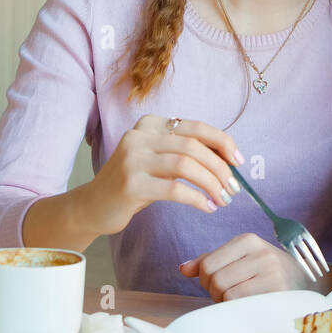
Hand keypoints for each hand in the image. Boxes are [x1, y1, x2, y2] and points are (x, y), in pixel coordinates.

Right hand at [76, 114, 244, 236]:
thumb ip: (184, 151)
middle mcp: (139, 136)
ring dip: (212, 184)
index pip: (195, 127)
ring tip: (223, 199)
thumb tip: (229, 157)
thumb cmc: (134, 183)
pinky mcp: (130, 184)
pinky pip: (175, 189)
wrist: (92, 206)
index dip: (222, 142)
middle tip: (233, 188)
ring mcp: (132, 159)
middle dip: (220, 168)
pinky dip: (198, 199)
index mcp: (149, 124)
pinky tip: (207, 207)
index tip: (239, 161)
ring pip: (186, 165)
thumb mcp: (158, 159)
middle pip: (193, 147)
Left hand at [178, 233, 331, 299]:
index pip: (207, 265)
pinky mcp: (278, 291)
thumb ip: (211, 261)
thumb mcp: (241, 259)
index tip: (218, 285)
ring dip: (227, 303)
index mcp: (248, 240)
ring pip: (227, 294)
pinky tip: (250, 305)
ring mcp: (272, 272)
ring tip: (240, 300)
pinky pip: (242, 305)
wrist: (308, 282)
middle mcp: (261, 252)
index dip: (205, 281)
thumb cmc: (267, 272)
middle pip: (215, 280)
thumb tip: (183, 269)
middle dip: (216, 293)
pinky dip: (239, 309)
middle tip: (229, 295)